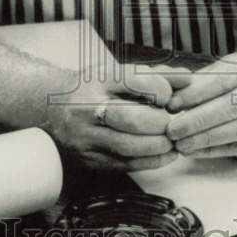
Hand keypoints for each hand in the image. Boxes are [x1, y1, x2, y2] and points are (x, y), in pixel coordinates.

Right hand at [44, 65, 178, 171]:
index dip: (159, 89)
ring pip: (128, 146)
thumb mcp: (116, 72)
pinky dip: (150, 161)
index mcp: (97, 80)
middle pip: (132, 118)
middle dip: (161, 123)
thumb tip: (187, 78)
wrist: (49, 108)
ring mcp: (85, 135)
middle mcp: (87, 106)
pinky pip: (124, 164)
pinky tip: (164, 155)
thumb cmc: (91, 88)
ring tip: (173, 141)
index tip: (169, 97)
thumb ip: (153, 75)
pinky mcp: (88, 158)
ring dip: (159, 146)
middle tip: (175, 124)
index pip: (132, 81)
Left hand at [164, 53, 236, 158]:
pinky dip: (214, 150)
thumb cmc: (226, 85)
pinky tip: (194, 151)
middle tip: (173, 130)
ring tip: (181, 144)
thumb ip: (190, 82)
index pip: (221, 80)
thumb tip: (166, 92)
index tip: (171, 105)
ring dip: (206, 139)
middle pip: (232, 107)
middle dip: (199, 121)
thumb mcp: (211, 74)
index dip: (195, 94)